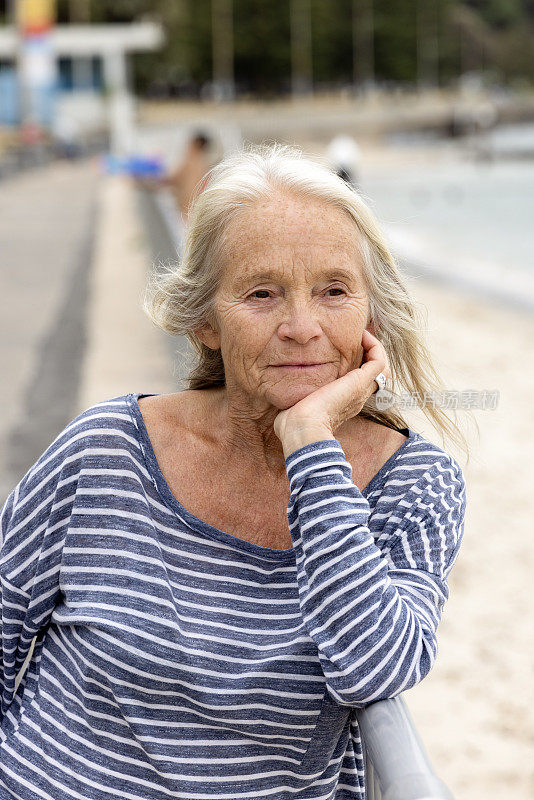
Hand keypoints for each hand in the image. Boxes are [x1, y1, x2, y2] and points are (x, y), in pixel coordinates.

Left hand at [273, 329, 390, 445]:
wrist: (302, 428)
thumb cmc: (293, 422)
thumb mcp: (296, 404)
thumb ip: (295, 396)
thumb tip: (283, 393)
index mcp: (343, 404)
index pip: (358, 383)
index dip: (355, 365)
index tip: (342, 350)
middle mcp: (356, 398)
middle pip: (373, 374)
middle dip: (367, 354)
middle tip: (356, 339)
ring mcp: (360, 391)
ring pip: (381, 368)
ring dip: (374, 348)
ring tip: (362, 335)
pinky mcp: (360, 383)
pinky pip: (379, 361)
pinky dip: (375, 346)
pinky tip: (362, 336)